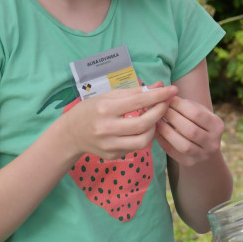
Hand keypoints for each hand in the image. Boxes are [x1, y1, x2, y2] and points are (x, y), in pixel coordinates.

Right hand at [58, 85, 175, 160]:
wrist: (69, 135)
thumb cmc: (90, 110)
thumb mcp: (108, 96)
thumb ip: (135, 92)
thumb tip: (159, 86)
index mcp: (105, 109)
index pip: (139, 101)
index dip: (159, 96)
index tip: (173, 90)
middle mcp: (107, 128)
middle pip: (144, 123)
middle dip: (160, 112)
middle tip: (167, 104)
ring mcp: (109, 145)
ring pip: (143, 140)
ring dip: (154, 128)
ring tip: (153, 118)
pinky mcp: (112, 155)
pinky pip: (135, 147)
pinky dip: (143, 137)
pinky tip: (141, 129)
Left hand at [154, 94, 224, 166]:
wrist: (202, 144)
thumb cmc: (197, 121)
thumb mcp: (198, 110)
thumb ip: (185, 104)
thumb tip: (165, 96)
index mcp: (218, 126)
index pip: (197, 114)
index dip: (179, 105)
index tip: (167, 98)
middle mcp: (214, 143)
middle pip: (190, 130)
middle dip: (172, 118)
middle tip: (159, 109)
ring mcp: (203, 155)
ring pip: (183, 145)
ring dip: (167, 131)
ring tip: (156, 121)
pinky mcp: (190, 163)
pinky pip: (174, 153)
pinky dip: (163, 142)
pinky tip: (156, 132)